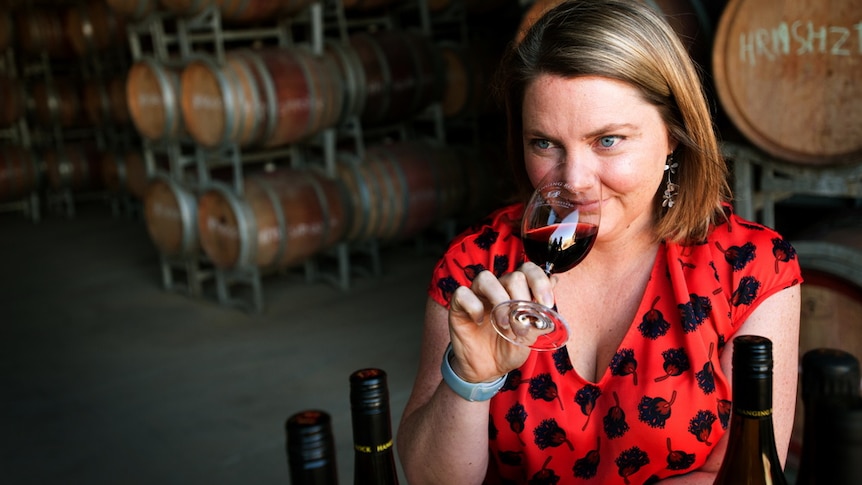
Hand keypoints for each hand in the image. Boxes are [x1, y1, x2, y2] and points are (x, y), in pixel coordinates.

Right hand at [447, 262, 555, 381]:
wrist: (488, 369)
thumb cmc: (508, 348)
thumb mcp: (531, 335)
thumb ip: (540, 311)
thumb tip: (555, 281)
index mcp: (516, 291)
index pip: (528, 270)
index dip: (540, 281)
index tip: (547, 304)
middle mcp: (498, 288)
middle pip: (512, 276)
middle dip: (521, 300)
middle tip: (522, 325)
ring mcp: (477, 295)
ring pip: (485, 278)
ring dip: (499, 299)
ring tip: (503, 323)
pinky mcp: (459, 306)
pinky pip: (462, 294)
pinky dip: (473, 306)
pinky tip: (479, 321)